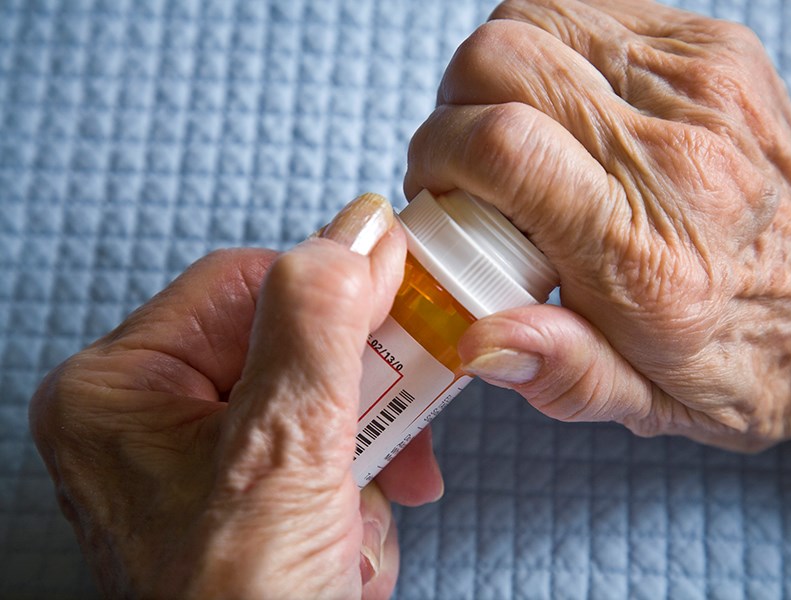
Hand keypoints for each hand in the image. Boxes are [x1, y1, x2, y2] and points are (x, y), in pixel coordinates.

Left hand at [29, 194, 442, 598]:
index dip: (334, 293)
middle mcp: (147, 416)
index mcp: (120, 388)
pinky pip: (319, 452)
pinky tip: (347, 550)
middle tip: (393, 440)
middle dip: (357, 402)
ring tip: (357, 524)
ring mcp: (194, 459)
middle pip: (287, 341)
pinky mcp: (240, 494)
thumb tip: (359, 228)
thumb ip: (319, 328)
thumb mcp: (287, 456)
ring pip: (317, 399)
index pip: (243, 281)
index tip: (407, 307)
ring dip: (363, 461)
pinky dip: (354, 497)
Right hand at [405, 0, 790, 449]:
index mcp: (645, 256)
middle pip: (504, 58)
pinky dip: (552, 52)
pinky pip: (587, 13)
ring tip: (515, 136)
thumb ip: (564, 374)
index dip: (440, 154)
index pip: (505, 147)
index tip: (441, 194)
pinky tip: (567, 110)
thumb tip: (477, 339)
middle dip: (455, 108)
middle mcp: (674, 154)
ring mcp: (699, 85)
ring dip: (498, 73)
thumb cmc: (757, 354)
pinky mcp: (712, 49)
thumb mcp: (656, 404)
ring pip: (535, 17)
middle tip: (472, 168)